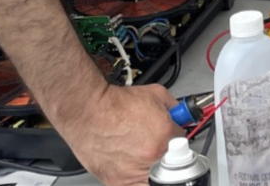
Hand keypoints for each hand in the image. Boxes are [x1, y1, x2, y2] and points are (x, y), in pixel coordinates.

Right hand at [58, 84, 179, 185]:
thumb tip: (181, 114)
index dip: (177, 137)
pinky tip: (136, 167)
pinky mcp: (118, 181)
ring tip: (146, 158)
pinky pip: (137, 185)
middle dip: (168, 154)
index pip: (183, 141)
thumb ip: (174, 107)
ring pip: (156, 179)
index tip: (174, 138)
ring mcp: (134, 172)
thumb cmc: (115, 103)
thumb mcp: (155, 94)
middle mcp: (150, 156)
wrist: (87, 110)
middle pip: (171, 162)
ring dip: (156, 170)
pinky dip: (140, 179)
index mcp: (163, 135)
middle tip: (159, 147)